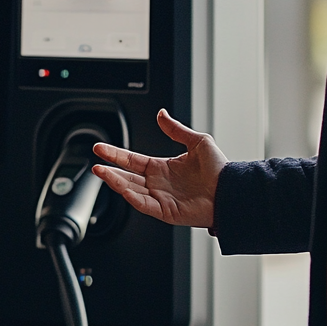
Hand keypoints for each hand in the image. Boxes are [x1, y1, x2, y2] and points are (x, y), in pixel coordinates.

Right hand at [91, 109, 225, 227]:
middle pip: (127, 176)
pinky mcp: (166, 211)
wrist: (231, 189)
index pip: (132, 160)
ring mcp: (161, 198)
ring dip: (115, 182)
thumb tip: (161, 114)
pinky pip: (144, 204)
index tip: (101, 148)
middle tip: (95, 163)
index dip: (116, 154)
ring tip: (101, 172)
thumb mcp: (197, 141)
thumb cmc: (219, 169)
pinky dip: (131, 196)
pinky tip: (121, 187)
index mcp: (162, 168)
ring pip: (131, 190)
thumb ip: (176, 129)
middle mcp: (159, 184)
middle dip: (110, 170)